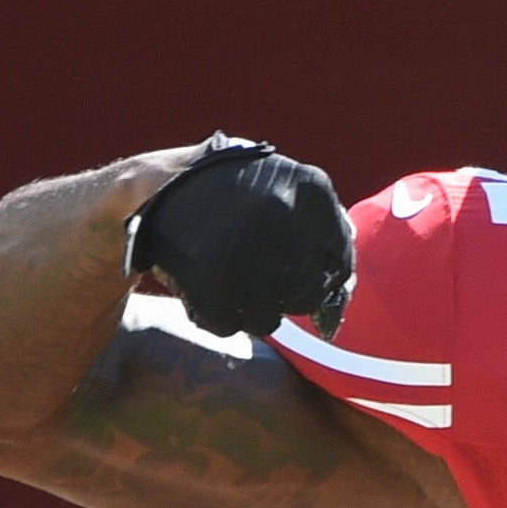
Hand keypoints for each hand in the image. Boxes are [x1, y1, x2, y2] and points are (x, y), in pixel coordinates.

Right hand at [128, 133, 354, 338]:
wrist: (162, 181)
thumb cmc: (238, 189)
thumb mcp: (289, 186)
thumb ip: (325, 228)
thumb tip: (344, 287)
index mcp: (313, 189)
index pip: (339, 266)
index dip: (323, 283)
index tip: (301, 280)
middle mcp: (284, 214)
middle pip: (306, 299)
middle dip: (285, 298)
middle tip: (260, 278)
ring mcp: (246, 247)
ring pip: (268, 320)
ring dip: (250, 311)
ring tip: (232, 280)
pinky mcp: (208, 276)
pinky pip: (228, 325)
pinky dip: (218, 315)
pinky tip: (208, 288)